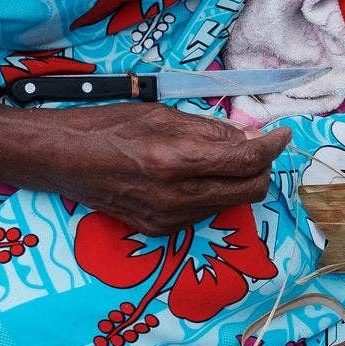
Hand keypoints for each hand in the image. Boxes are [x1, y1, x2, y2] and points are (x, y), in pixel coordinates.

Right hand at [9, 104, 288, 235]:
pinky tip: (192, 176)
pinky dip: (211, 192)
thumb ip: (210, 130)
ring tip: (217, 158)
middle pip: (250, 190)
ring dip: (237, 181)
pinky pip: (205, 211)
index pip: (247, 161)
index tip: (283, 134)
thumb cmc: (108, 127)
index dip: (273, 146)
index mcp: (176, 161)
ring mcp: (169, 218)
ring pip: (230, 202)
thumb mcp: (162, 115)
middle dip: (261, 168)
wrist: (61, 160)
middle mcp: (176, 196)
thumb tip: (249, 137)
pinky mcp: (161, 230)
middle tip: (255, 147)